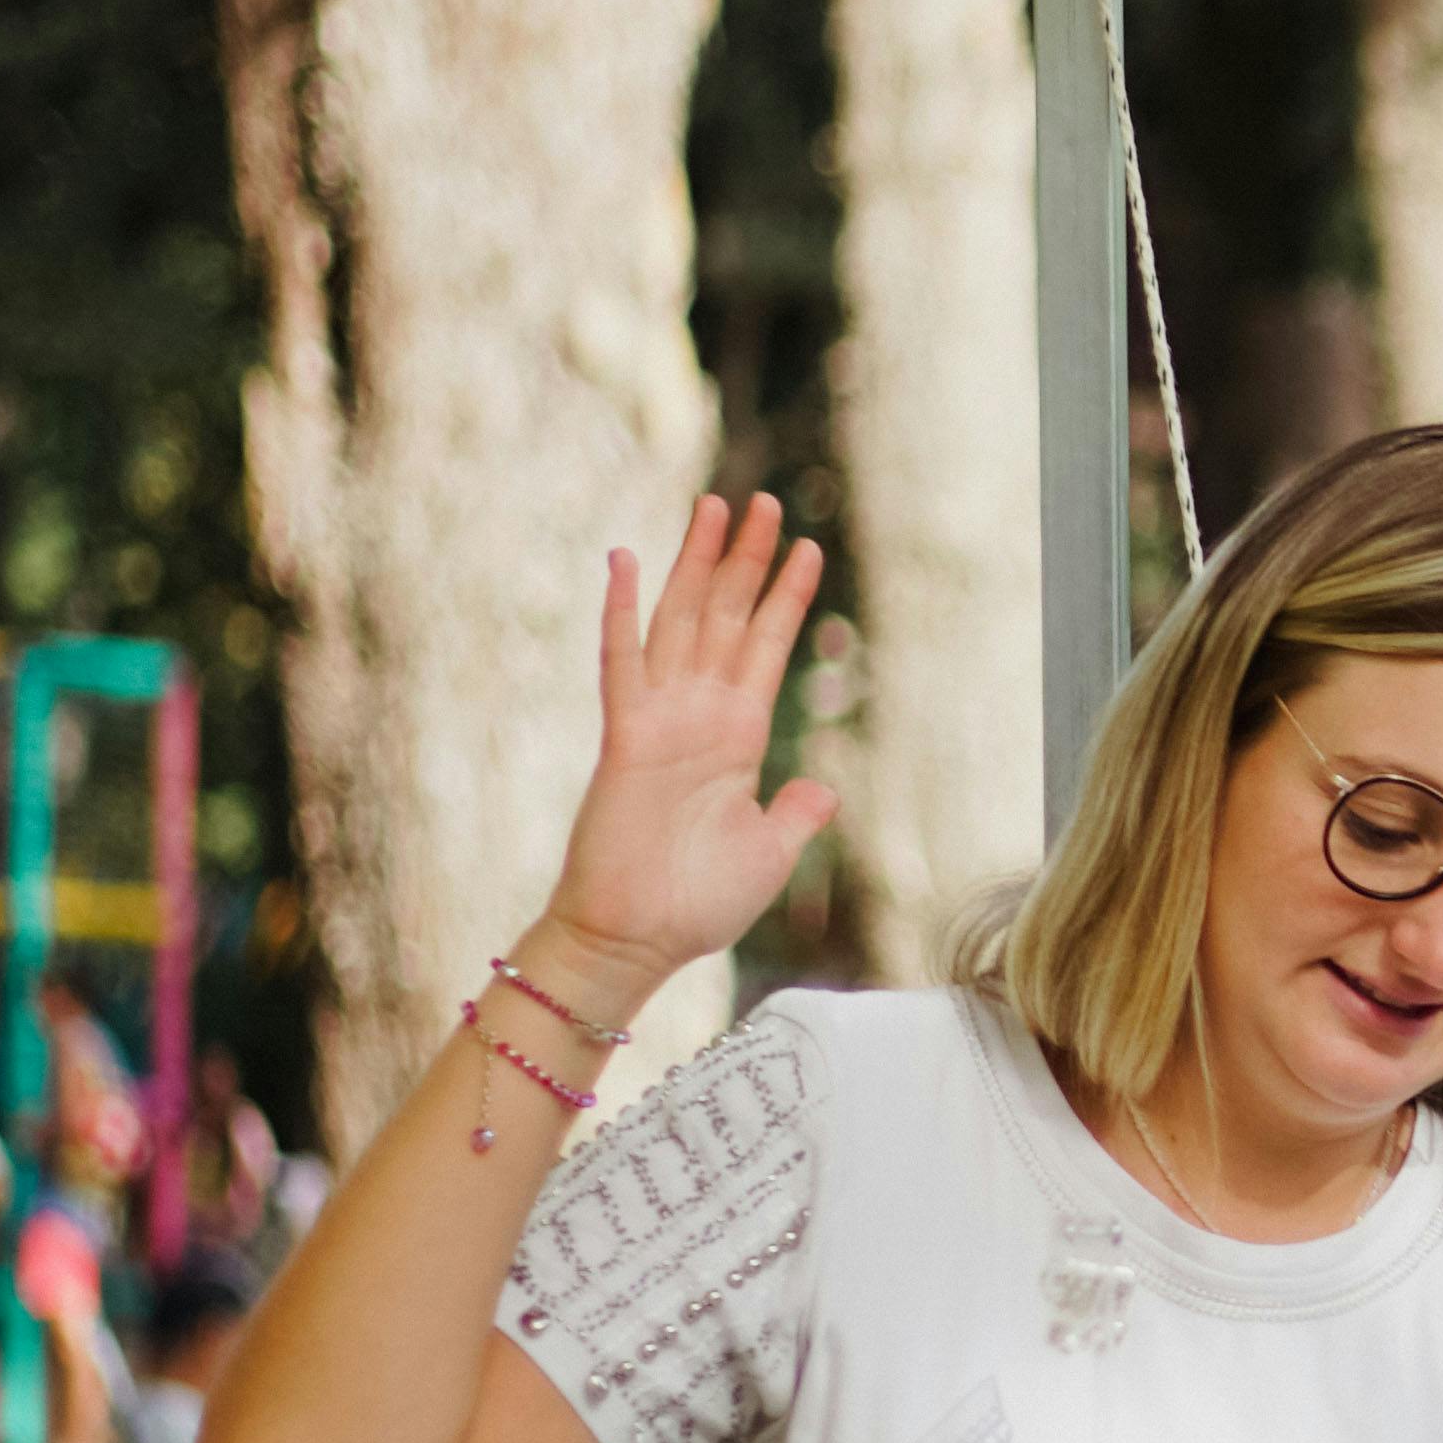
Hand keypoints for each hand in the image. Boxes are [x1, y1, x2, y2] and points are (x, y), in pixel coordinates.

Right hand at [535, 496, 842, 1003]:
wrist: (638, 940)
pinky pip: (622, 663)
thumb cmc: (695, 905)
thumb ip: (796, 811)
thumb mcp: (769, 852)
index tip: (807, 548)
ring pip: (681, 621)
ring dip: (698, 564)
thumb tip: (823, 786)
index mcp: (736, 738)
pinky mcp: (625, 737)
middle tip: (765, 502)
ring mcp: (660, 721)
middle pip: (727, 618)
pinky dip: (620, 611)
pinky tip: (622, 559)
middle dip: (747, 560)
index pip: (766, 650)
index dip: (787, 598)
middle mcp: (699, 716)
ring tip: (716, 507)